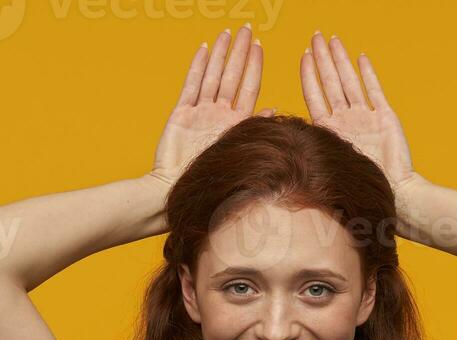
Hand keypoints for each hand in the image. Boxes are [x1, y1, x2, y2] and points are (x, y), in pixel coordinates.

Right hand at [150, 25, 275, 186]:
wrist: (179, 192)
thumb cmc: (214, 181)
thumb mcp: (240, 152)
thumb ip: (255, 127)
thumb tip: (276, 110)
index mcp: (236, 124)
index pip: (248, 88)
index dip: (254, 66)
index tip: (260, 46)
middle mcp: (219, 115)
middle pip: (231, 76)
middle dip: (239, 52)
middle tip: (246, 29)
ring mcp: (200, 113)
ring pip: (212, 76)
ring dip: (220, 54)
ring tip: (227, 33)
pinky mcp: (181, 115)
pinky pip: (191, 86)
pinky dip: (197, 68)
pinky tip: (204, 50)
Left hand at [300, 33, 417, 194]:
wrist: (392, 194)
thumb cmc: (357, 188)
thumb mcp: (325, 167)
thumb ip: (306, 149)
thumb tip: (275, 139)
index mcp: (329, 131)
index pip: (315, 96)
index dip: (309, 75)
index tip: (303, 56)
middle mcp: (346, 120)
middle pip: (331, 82)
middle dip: (323, 58)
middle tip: (316, 36)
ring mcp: (366, 117)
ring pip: (350, 82)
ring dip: (341, 60)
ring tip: (334, 40)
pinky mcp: (386, 118)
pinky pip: (375, 91)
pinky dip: (368, 74)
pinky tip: (361, 58)